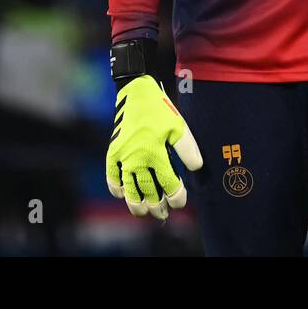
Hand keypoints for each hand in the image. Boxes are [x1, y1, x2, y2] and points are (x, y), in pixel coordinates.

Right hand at [106, 76, 202, 219]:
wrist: (135, 93)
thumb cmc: (161, 111)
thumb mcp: (179, 126)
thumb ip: (188, 149)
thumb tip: (196, 168)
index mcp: (155, 153)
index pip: (168, 183)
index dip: (176, 196)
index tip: (181, 202)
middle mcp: (137, 158)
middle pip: (147, 191)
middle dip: (156, 206)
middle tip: (163, 215)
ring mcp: (122, 157)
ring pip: (128, 189)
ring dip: (135, 203)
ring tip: (142, 212)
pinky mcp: (112, 152)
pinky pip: (111, 176)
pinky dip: (116, 187)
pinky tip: (121, 194)